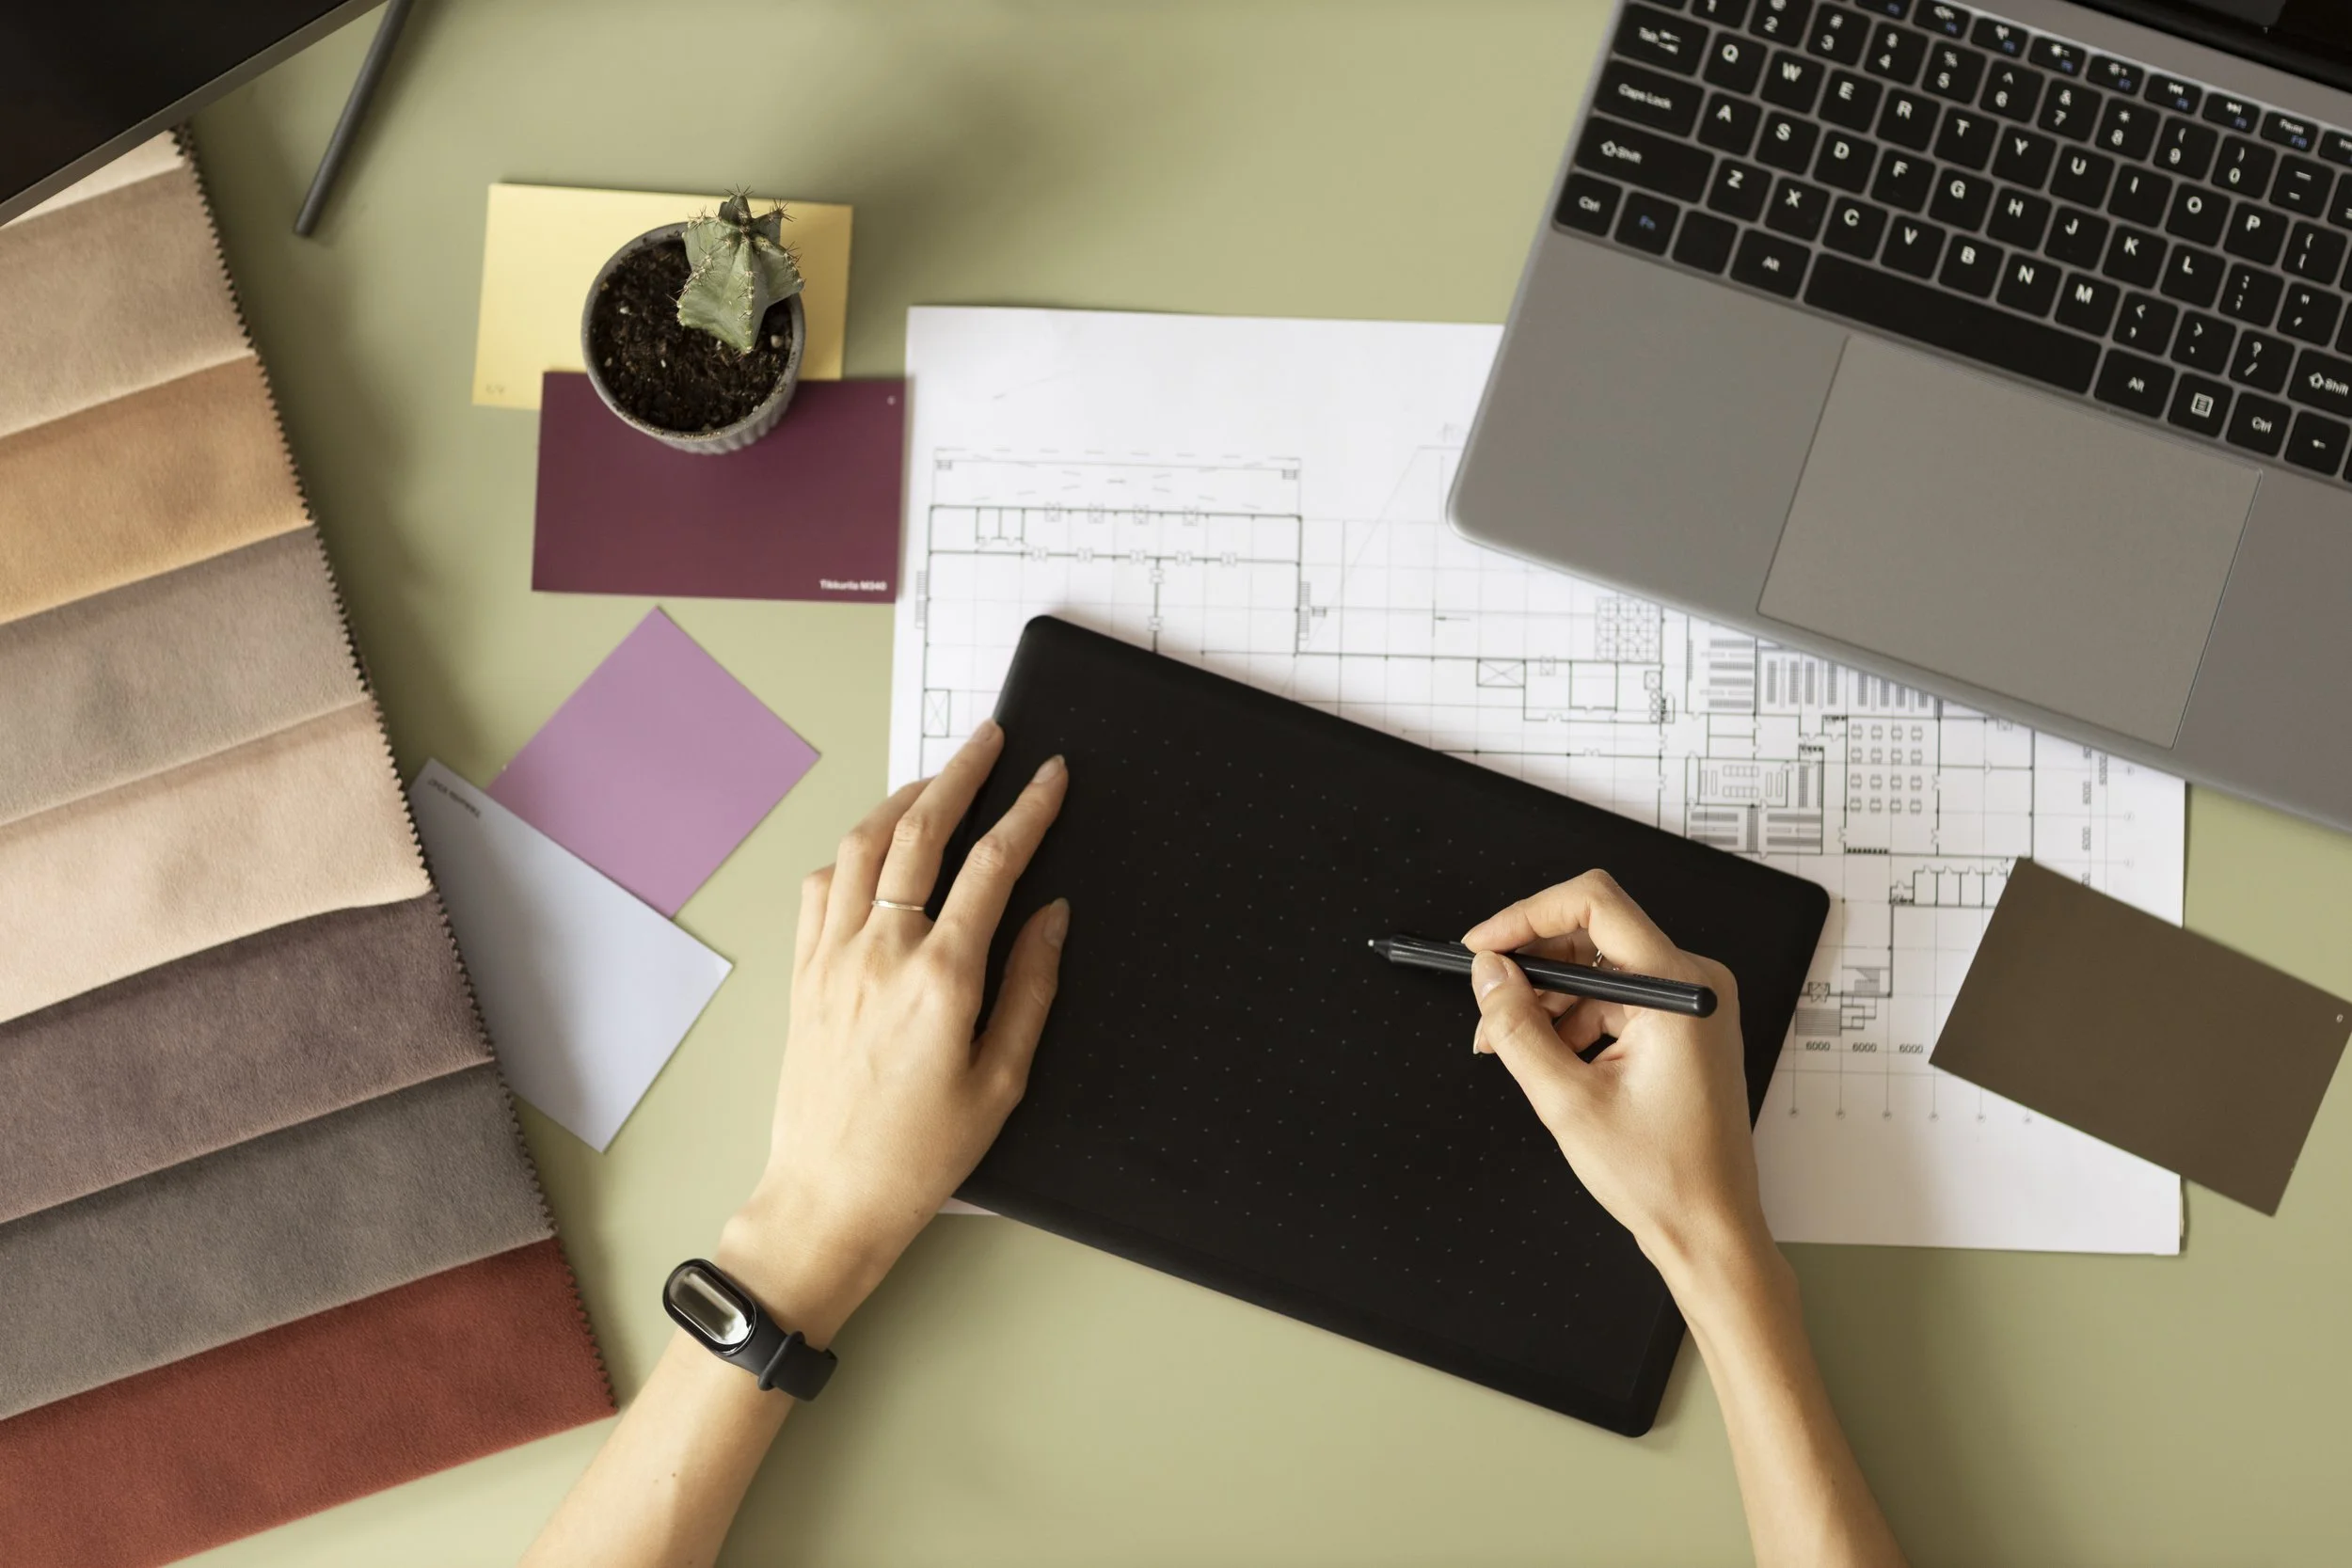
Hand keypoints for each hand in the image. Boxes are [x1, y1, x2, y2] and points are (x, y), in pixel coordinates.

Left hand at [716, 720, 1069, 1343]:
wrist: (828, 1198)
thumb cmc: (921, 1156)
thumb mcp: (1002, 1080)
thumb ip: (1032, 987)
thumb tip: (1051, 915)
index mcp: (942, 977)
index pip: (992, 863)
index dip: (1027, 809)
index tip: (1051, 774)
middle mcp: (880, 951)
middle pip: (921, 829)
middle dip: (963, 773)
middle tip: (993, 740)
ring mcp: (833, 956)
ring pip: (864, 844)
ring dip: (903, 798)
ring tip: (938, 779)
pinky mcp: (804, 973)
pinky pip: (823, 886)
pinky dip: (853, 851)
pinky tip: (876, 850)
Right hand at [1463, 871, 1768, 1284]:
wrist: (1709, 1229)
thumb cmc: (1662, 1177)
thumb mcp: (1567, 1101)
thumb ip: (1518, 1028)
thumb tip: (1487, 974)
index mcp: (1679, 989)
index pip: (1594, 904)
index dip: (1527, 916)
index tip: (1483, 947)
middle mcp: (1694, 984)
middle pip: (1593, 935)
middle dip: (1530, 967)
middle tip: (1486, 1006)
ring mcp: (1691, 1005)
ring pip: (1598, 970)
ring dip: (1546, 1000)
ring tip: (1507, 1045)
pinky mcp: (1681, 1026)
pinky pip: (1614, 998)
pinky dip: (1572, 1020)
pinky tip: (1544, 1058)